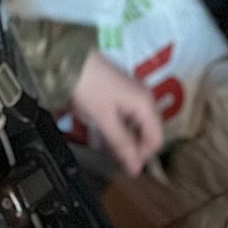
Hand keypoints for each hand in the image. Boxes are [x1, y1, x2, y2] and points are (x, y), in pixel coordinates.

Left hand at [70, 51, 162, 175]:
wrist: (71, 59)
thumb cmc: (89, 87)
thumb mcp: (104, 119)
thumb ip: (121, 144)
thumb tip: (135, 168)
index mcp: (145, 104)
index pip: (156, 138)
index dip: (143, 155)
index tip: (126, 167)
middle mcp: (144, 98)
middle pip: (148, 131)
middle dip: (134, 147)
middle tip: (115, 159)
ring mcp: (133, 94)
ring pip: (136, 124)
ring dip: (124, 138)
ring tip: (107, 147)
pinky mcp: (121, 92)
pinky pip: (126, 115)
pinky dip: (118, 127)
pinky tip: (103, 133)